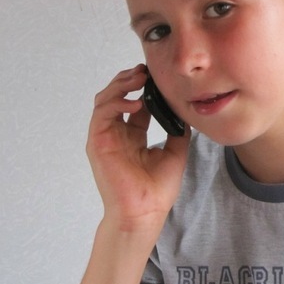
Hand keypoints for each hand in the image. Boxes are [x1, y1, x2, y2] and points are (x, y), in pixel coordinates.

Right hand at [86, 64, 190, 230]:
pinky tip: (135, 103)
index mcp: (133, 136)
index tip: (160, 77)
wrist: (144, 212)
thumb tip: (185, 112)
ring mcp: (105, 137)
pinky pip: (102, 113)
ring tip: (140, 79)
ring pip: (105, 99)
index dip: (146, 88)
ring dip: (121, 85)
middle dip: (130, 80)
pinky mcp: (98, 142)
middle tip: (147, 71)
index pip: (136, 104)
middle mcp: (117, 134)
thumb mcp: (175, 152)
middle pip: (117, 96)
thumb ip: (177, 130)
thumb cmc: (157, 190)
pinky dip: (116, 103)